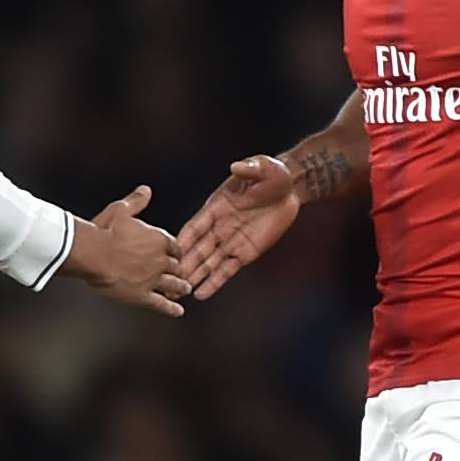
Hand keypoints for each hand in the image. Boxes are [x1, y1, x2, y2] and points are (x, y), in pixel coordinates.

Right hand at [64, 185, 188, 316]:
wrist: (92, 253)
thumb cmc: (103, 231)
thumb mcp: (121, 209)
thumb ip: (136, 201)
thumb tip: (146, 190)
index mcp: (157, 239)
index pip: (175, 246)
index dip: (176, 251)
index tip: (176, 254)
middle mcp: (160, 260)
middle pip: (177, 266)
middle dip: (181, 270)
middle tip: (183, 274)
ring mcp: (153, 279)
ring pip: (174, 285)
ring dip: (181, 288)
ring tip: (185, 291)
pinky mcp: (142, 296)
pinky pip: (162, 304)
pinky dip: (172, 309)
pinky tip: (178, 312)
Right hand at [177, 156, 299, 301]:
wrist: (291, 189)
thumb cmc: (273, 174)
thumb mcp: (262, 167)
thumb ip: (249, 168)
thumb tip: (237, 166)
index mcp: (217, 206)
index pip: (196, 226)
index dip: (183, 239)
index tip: (168, 252)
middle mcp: (220, 226)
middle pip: (198, 248)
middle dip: (184, 264)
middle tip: (168, 280)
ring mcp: (232, 241)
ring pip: (209, 262)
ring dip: (195, 276)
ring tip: (179, 292)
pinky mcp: (246, 252)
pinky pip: (227, 270)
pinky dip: (215, 282)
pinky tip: (200, 294)